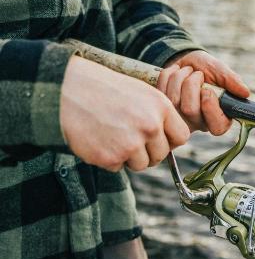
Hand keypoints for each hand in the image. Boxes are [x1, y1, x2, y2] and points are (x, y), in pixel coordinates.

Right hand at [60, 56, 189, 171]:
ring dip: (129, 157)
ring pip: (141, 164)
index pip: (182, 136)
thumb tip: (170, 139)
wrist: (69, 91)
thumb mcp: (141, 92)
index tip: (158, 138)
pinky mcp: (111, 157)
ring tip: (112, 136)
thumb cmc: (105, 90)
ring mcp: (131, 144)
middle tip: (129, 139)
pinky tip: (99, 140)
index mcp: (161, 107)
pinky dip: (109, 159)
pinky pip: (118, 168)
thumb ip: (158, 114)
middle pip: (161, 154)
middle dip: (148, 151)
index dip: (170, 140)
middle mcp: (150, 126)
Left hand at [158, 50, 249, 135]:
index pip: (217, 126)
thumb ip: (231, 81)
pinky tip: (175, 73)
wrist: (186, 60)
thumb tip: (246, 93)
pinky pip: (162, 91)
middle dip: (192, 84)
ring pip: (174, 100)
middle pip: (190, 110)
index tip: (207, 90)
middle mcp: (199, 122)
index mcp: (219, 117)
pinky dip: (168, 75)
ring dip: (180, 76)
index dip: (211, 108)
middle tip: (197, 73)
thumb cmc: (207, 68)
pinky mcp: (163, 108)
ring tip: (187, 71)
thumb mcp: (220, 70)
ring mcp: (178, 117)